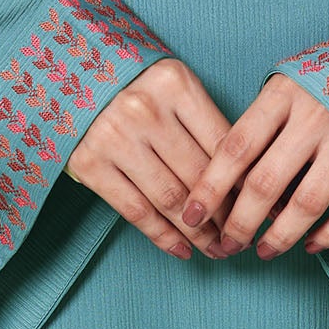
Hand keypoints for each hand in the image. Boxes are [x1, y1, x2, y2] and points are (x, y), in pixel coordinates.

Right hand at [63, 58, 236, 258]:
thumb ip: (205, 122)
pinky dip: (163, 237)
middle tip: (240, 238)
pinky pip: (136, 211)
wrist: (70, 78)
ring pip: (171, 198)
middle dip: (225, 215)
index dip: (244, 182)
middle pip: (198, 174)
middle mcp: (145, 109)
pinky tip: (183, 250)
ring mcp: (114, 137)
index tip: (258, 207)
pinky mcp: (89, 163)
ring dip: (199, 233)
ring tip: (216, 249)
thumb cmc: (136, 86)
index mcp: (174, 83)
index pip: (222, 143)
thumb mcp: (173, 87)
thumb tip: (249, 177)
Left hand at [178, 73, 328, 258]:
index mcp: (285, 93)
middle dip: (240, 223)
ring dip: (279, 236)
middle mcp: (315, 116)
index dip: (210, 187)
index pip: (236, 147)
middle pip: (266, 183)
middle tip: (227, 244)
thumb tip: (229, 175)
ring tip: (263, 251)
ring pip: (307, 204)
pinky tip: (311, 245)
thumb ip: (263, 120)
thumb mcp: (290, 80)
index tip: (191, 214)